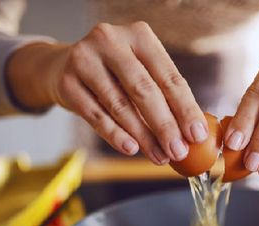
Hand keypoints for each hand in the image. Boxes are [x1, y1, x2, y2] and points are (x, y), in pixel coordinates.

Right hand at [8, 22, 207, 164]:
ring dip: (143, 136)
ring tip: (159, 156)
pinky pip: (96, 115)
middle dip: (165, 126)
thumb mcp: (141, 71)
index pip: (168, 76)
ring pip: (120, 105)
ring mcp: (84, 59)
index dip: (185, 108)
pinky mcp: (66, 82)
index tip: (196, 135)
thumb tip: (193, 132)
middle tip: (178, 151)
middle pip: (144, 90)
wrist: (62, 66)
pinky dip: (114, 135)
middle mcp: (110, 41)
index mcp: (139, 35)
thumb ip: (164, 95)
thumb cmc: (114, 73)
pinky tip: (131, 148)